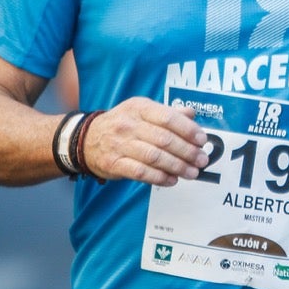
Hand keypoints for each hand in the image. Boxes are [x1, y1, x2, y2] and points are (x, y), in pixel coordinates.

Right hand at [80, 98, 209, 185]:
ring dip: (177, 166)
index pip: (168, 117)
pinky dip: (159, 177)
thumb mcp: (142, 111)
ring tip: (192, 172)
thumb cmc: (122, 124)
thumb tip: (192, 114)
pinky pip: (141, 172)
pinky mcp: (113, 163)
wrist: (85, 139)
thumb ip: (168, 113)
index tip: (202, 140)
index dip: (188, 130)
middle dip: (187, 151)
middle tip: (202, 160)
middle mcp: (128, 124)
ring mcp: (119, 145)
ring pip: (154, 157)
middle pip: (164, 139)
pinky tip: (172, 180)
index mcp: (139, 108)